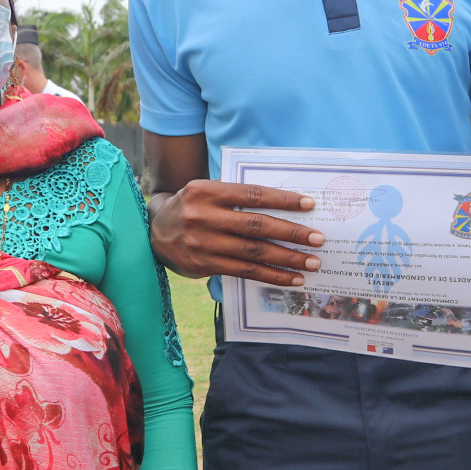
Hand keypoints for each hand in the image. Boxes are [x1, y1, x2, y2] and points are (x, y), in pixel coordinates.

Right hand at [151, 180, 325, 285]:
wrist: (153, 231)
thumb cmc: (192, 207)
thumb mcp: (206, 192)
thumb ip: (236, 196)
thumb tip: (283, 206)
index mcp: (207, 191)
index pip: (252, 194)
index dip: (282, 200)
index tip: (308, 204)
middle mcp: (203, 216)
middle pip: (256, 226)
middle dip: (291, 233)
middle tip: (317, 239)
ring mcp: (202, 243)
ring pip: (253, 253)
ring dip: (287, 259)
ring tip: (311, 263)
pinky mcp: (203, 265)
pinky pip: (244, 272)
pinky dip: (271, 275)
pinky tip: (291, 278)